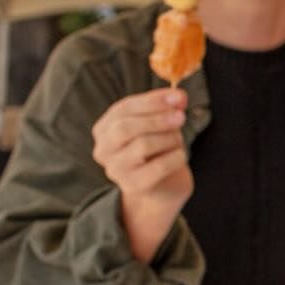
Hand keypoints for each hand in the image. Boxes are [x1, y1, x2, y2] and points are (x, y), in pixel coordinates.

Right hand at [92, 88, 192, 261]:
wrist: (162, 188)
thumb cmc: (159, 151)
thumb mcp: (160, 126)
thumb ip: (166, 109)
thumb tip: (179, 96)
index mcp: (104, 129)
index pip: (123, 109)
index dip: (152, 101)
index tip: (178, 96)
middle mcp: (103, 149)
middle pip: (125, 128)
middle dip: (157, 119)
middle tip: (181, 117)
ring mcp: (115, 170)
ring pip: (142, 146)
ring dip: (168, 139)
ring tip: (178, 140)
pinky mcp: (133, 186)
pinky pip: (158, 167)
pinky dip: (175, 157)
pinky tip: (180, 155)